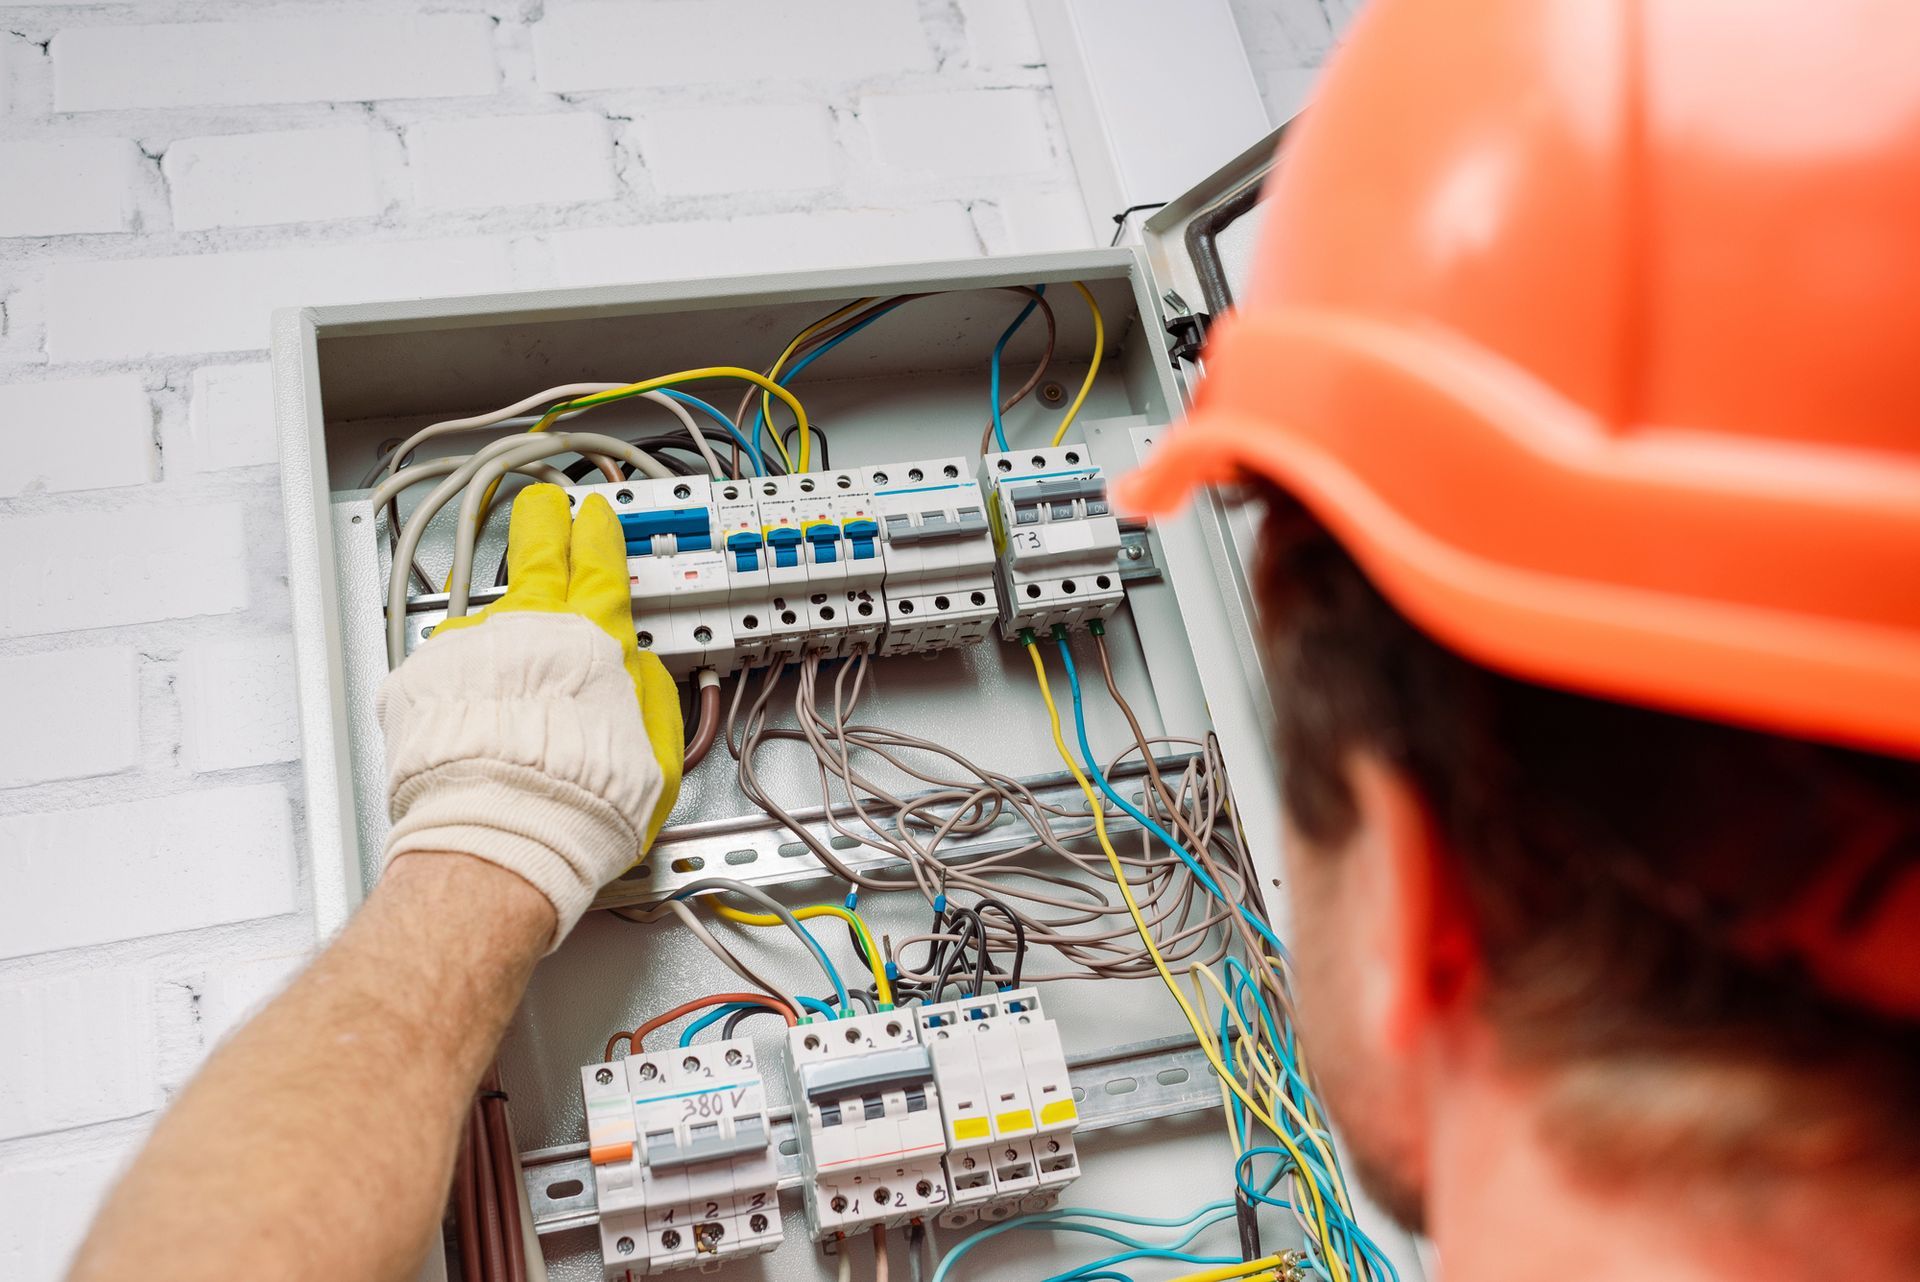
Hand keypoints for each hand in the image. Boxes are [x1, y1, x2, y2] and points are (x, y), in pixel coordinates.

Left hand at [376, 484, 682, 946]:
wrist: (502, 837)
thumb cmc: (578, 803)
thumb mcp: (656, 751)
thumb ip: (649, 695)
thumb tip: (642, 669)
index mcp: (592, 638)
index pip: (597, 560)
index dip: (595, 530)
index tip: (591, 515)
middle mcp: (527, 629)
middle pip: (534, 548)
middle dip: (542, 522)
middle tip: (542, 508)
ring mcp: (470, 648)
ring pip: (486, 613)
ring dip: (499, 626)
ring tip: (505, 660)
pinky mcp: (422, 680)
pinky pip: (447, 664)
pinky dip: (460, 679)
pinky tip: (471, 713)